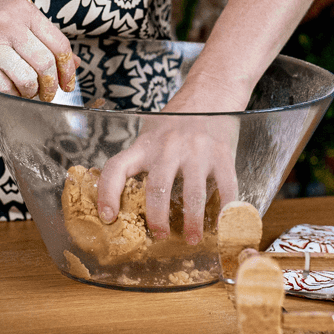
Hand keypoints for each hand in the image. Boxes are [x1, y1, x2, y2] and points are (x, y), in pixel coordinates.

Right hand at [0, 0, 76, 100]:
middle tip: (46, 94)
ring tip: (25, 93)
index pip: (59, 42)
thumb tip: (73, 61)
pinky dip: (10, 95)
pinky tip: (8, 92)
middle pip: (45, 63)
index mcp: (22, 9)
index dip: (68, 69)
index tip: (68, 83)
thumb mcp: (8, 19)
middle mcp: (8, 22)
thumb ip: (40, 38)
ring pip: (26, 78)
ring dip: (30, 93)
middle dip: (50, 86)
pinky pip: (3, 86)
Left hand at [96, 71, 247, 244]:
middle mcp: (168, 147)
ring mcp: (197, 151)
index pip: (116, 168)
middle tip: (159, 235)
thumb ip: (140, 162)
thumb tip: (125, 203)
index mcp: (144, 145)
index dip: (107, 194)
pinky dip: (225, 210)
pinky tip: (222, 225)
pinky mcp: (223, 154)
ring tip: (193, 239)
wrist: (210, 94)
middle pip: (157, 188)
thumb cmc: (176, 122)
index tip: (108, 217)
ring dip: (193, 222)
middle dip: (157, 218)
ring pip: (193, 193)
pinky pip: (226, 187)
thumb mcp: (150, 135)